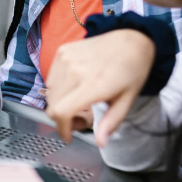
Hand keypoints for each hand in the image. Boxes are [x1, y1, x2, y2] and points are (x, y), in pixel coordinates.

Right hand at [45, 30, 154, 145]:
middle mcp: (75, 71)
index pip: (61, 112)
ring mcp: (66, 59)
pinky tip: (74, 86)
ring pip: (49, 93)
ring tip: (77, 101)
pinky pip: (51, 78)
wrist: (131, 39)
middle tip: (79, 118)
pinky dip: (58, 88)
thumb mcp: (127, 100)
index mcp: (93, 85)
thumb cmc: (132, 70)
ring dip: (59, 103)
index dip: (61, 128)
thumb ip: (111, 122)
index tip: (68, 136)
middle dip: (62, 119)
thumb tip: (100, 142)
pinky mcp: (62, 51)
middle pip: (52, 106)